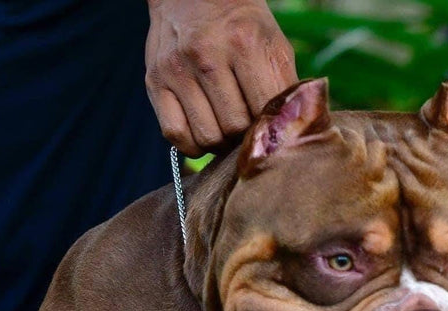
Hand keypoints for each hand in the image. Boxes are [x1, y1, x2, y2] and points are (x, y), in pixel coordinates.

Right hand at [145, 0, 297, 156]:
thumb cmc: (244, 27)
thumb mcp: (275, 46)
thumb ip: (287, 88)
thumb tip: (293, 131)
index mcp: (245, 44)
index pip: (263, 111)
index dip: (270, 126)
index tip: (271, 125)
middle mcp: (207, 55)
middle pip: (235, 127)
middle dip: (246, 134)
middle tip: (249, 127)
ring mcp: (177, 68)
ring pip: (207, 136)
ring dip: (222, 143)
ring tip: (229, 131)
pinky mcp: (154, 80)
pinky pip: (174, 134)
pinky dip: (192, 146)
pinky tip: (204, 134)